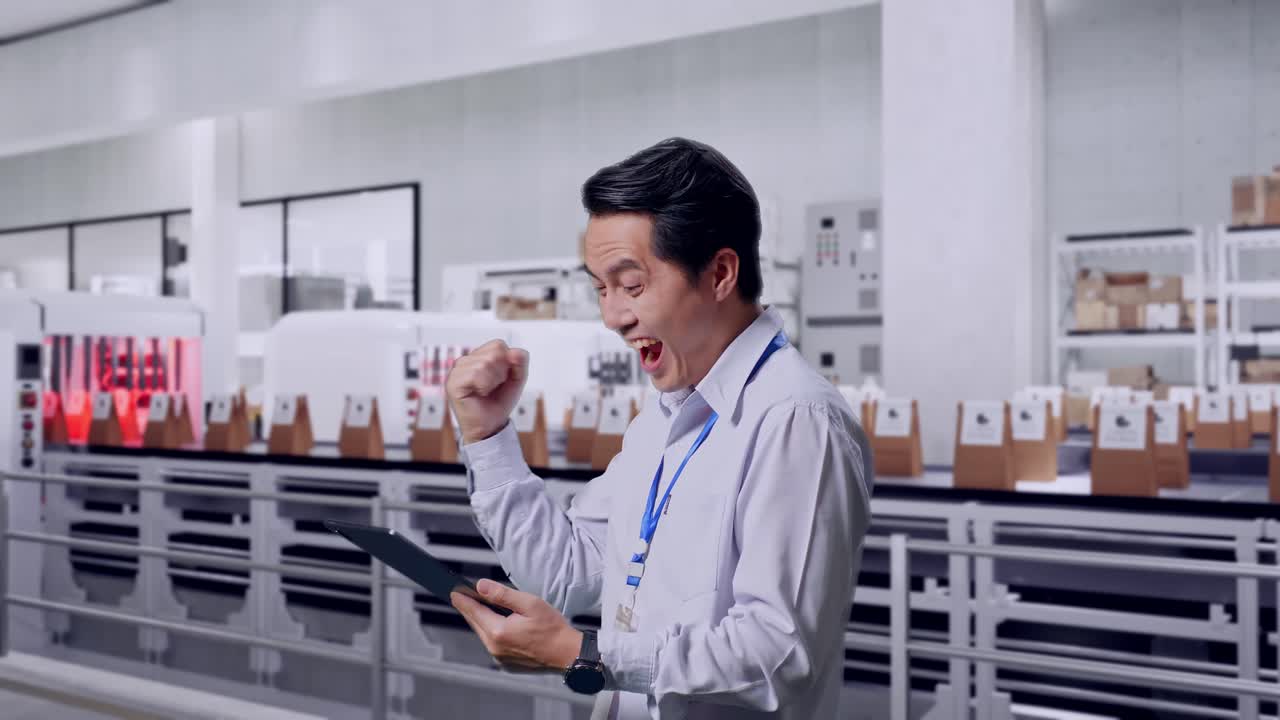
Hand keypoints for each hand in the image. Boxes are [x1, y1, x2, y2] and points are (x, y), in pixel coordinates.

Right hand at [446, 340, 529, 443]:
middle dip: (501, 373)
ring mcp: (457, 371)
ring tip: (486, 391)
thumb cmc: (499, 402)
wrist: (491, 426)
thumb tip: (514, 351)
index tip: (502, 378)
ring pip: (485, 363)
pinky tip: (480, 393)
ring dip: (493, 381)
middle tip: (493, 387)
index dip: (507, 363)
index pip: (498, 345)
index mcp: (478, 356)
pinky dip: (484, 386)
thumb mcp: (517, 378)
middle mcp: (465, 361)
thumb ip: (520, 361)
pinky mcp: (453, 383)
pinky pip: (475, 374)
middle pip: (494, 353)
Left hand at [451, 579, 581, 671]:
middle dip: (470, 609)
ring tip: (482, 607)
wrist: (567, 653)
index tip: (453, 592)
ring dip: (482, 621)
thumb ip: (501, 594)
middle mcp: (495, 647)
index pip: (473, 611)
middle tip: (464, 596)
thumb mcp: (528, 603)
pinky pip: (492, 644)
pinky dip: (492, 633)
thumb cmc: (552, 628)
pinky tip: (499, 624)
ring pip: (483, 634)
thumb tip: (480, 586)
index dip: (462, 599)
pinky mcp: (506, 664)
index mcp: (498, 631)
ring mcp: (500, 658)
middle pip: (476, 623)